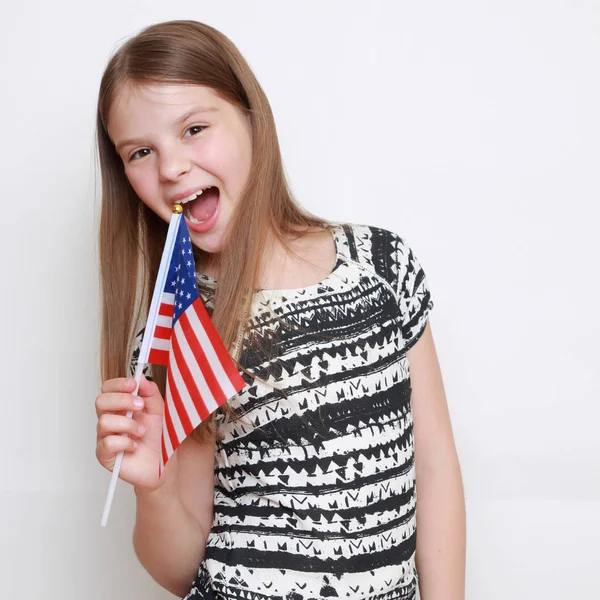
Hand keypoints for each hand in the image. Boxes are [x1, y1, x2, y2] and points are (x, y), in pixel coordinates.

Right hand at [95, 374, 163, 492]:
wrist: (165, 464)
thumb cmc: (160, 438)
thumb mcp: (159, 410)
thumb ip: (150, 393)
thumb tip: (140, 377)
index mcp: (121, 407)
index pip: (108, 389)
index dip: (118, 384)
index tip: (134, 385)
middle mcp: (110, 419)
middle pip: (101, 401)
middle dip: (122, 401)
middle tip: (140, 406)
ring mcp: (105, 437)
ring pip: (104, 421)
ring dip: (128, 424)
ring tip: (142, 432)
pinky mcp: (105, 455)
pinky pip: (107, 443)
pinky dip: (125, 443)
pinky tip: (135, 446)